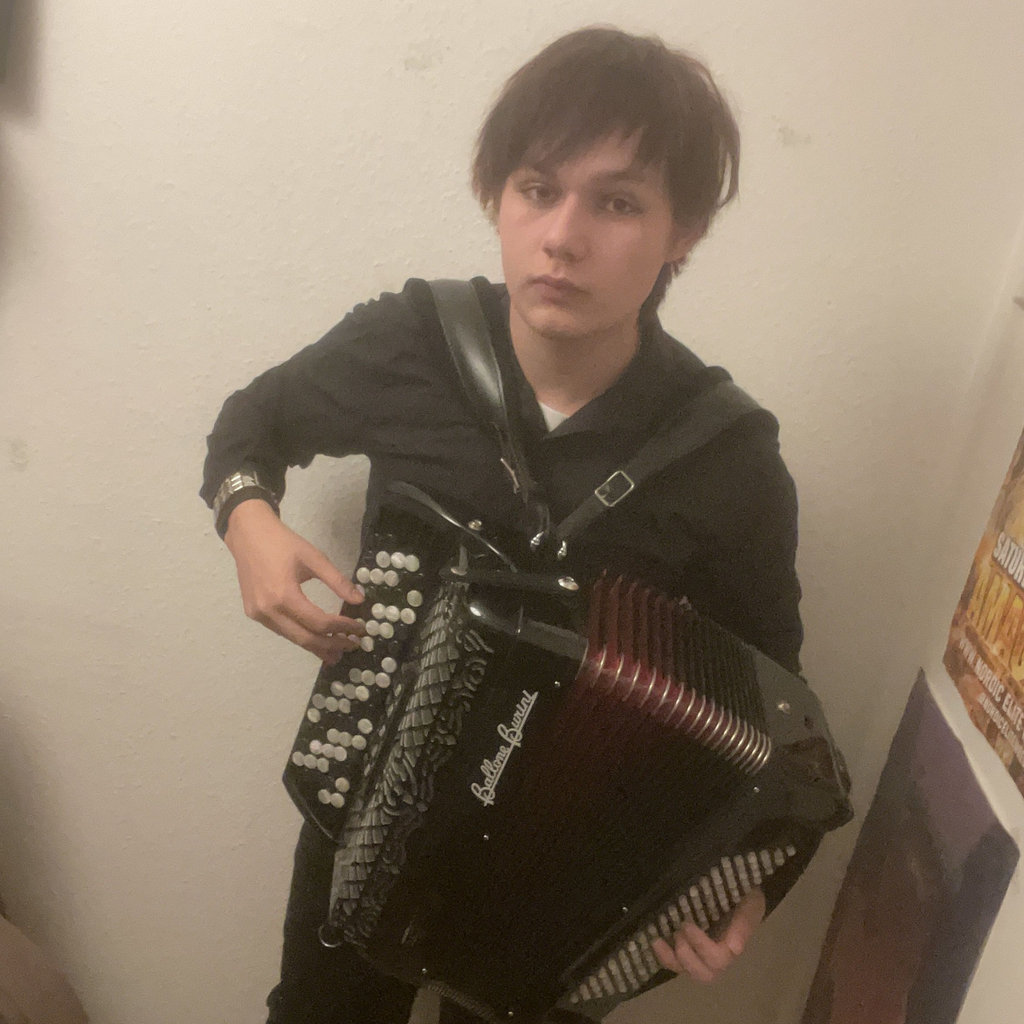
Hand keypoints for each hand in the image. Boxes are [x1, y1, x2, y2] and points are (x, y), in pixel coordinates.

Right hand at [223, 498, 364, 663]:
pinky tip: (315, 638)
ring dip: (316, 646)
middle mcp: (268, 611)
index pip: (319, 622)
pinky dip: (300, 636)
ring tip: (337, 651)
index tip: (360, 629)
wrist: (248, 534)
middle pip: (305, 638)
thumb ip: (338, 581)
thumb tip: (359, 600)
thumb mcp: (314, 558)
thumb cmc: (283, 543)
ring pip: (292, 638)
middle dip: (331, 645)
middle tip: (352, 647)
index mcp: (284, 595)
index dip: (342, 628)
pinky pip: (281, 630)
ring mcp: (258, 614)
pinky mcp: (253, 613)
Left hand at [651, 887, 764, 983]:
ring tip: (661, 938)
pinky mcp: (690, 951)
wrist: (737, 888)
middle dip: (686, 955)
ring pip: (688, 972)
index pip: (718, 958)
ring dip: (673, 958)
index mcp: (733, 946)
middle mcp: (719, 957)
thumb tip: (735, 949)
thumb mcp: (750, 904)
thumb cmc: (744, 897)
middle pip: (704, 974)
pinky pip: (677, 964)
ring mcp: (703, 956)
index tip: (686, 924)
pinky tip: (655, 941)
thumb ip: (744, 923)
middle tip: (678, 929)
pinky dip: (664, 956)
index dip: (700, 946)